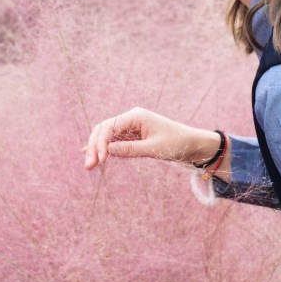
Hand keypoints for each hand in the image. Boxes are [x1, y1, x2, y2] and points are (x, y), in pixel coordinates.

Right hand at [83, 107, 214, 169]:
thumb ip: (130, 149)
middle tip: (88, 165)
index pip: (109, 126)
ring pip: (106, 135)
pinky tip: (91, 154)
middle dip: (94, 146)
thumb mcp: (154, 149)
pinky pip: (113, 140)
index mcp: (136, 115)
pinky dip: (103, 148)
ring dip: (96, 148)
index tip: (101, 161)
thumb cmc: (176, 143)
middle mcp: (131, 118)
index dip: (101, 143)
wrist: (192, 144)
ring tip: (89, 165)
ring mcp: (130, 126)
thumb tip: (107, 150)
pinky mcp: (132, 135)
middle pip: (104, 129)